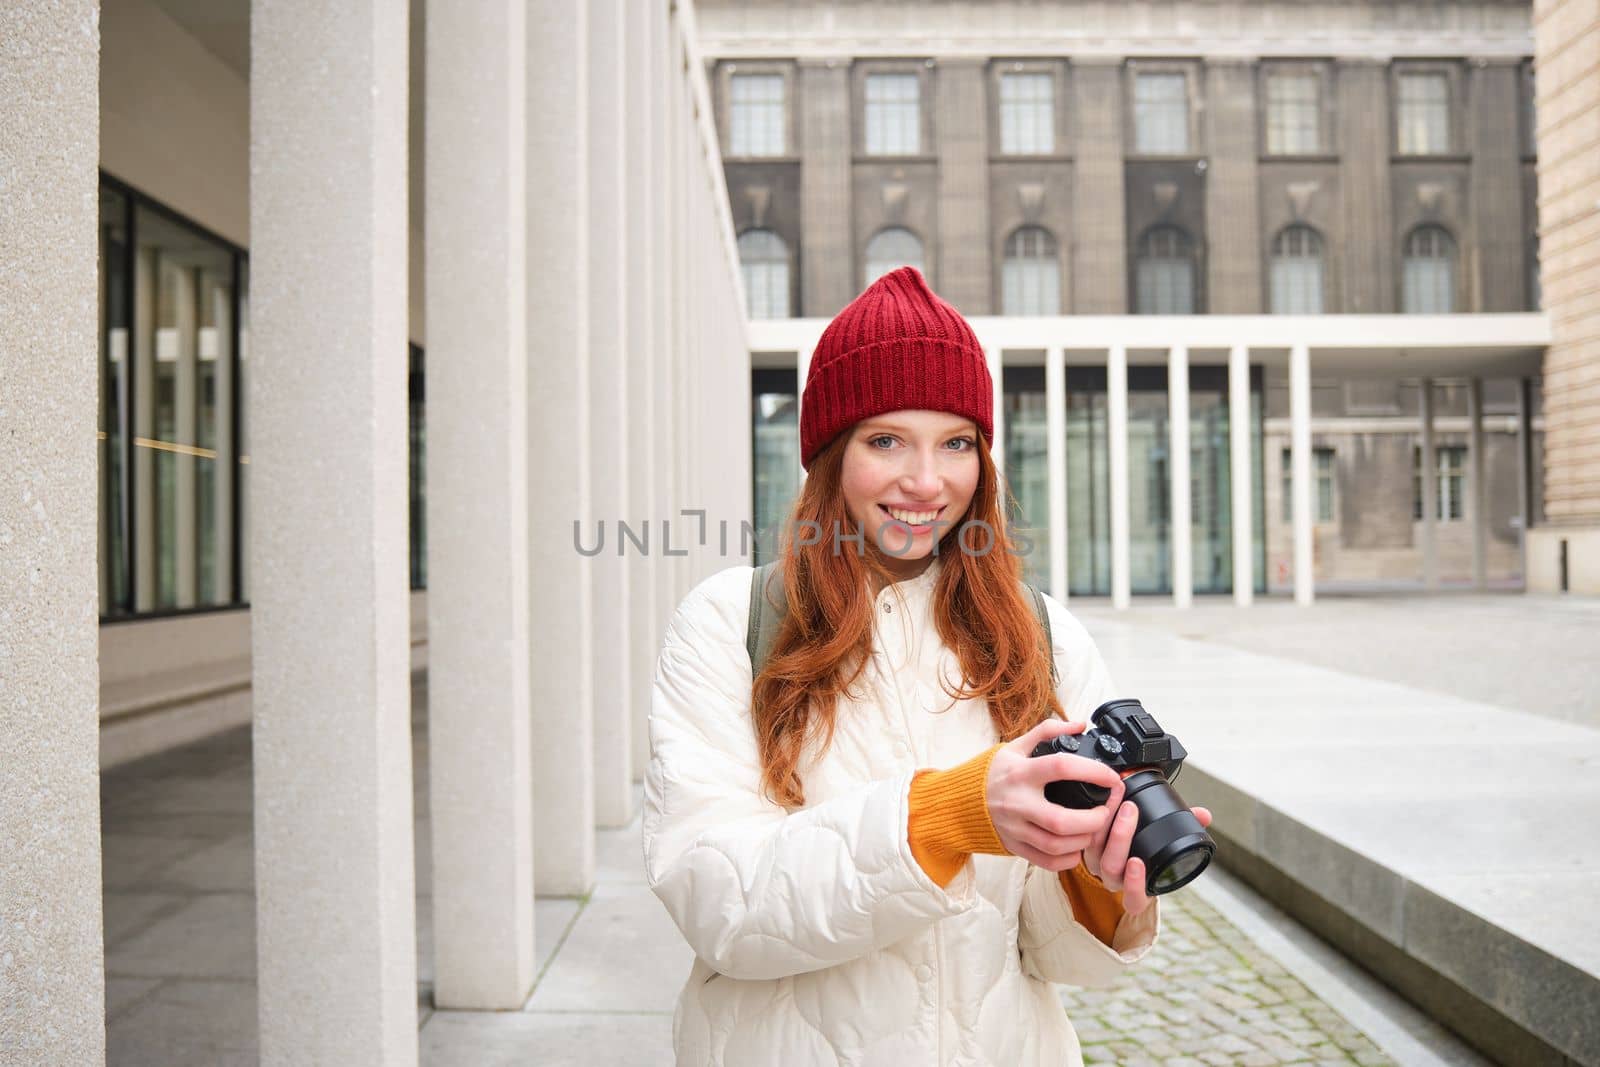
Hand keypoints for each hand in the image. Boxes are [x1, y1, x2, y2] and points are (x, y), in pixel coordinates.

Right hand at [985, 718, 1122, 872]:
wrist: (959, 801)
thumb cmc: (993, 773)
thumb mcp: (1015, 746)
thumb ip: (1047, 731)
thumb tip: (1079, 724)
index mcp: (1020, 773)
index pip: (1061, 767)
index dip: (1092, 771)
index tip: (1111, 777)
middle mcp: (1017, 802)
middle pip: (1061, 820)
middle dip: (1093, 819)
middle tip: (1105, 811)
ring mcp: (1015, 828)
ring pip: (1056, 845)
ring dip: (1083, 840)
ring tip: (1093, 829)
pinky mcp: (1014, 846)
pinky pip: (1046, 861)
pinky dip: (1068, 859)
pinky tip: (1076, 847)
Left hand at [1084, 798, 1212, 916]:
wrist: (1123, 849)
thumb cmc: (1150, 852)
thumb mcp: (1169, 848)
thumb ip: (1188, 833)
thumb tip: (1205, 815)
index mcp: (1136, 890)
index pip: (1134, 898)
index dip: (1134, 884)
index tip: (1137, 862)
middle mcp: (1113, 879)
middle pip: (1111, 865)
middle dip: (1121, 836)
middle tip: (1132, 809)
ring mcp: (1095, 862)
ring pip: (1095, 848)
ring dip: (1107, 821)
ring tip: (1121, 799)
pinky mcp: (1084, 844)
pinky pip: (1085, 834)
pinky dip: (1096, 815)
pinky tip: (1106, 799)